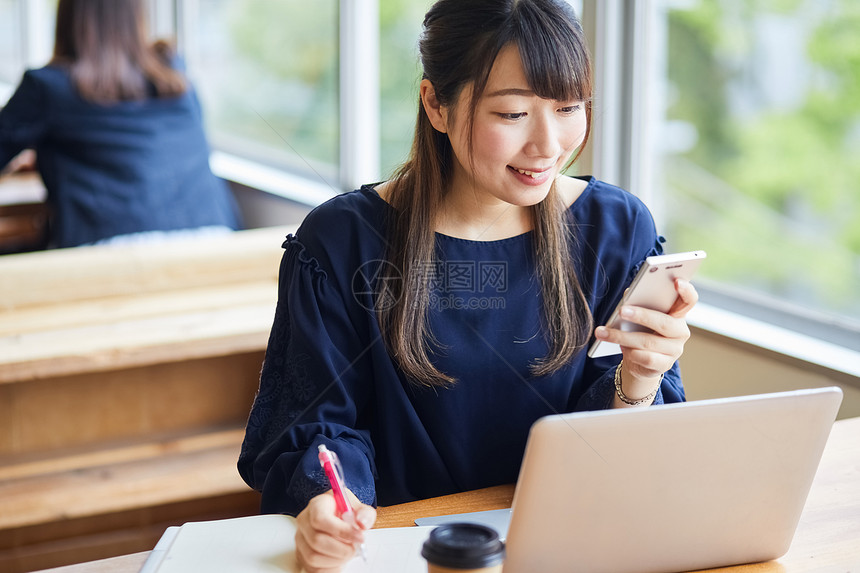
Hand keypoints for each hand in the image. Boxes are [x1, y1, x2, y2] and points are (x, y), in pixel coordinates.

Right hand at [295, 488, 375, 572]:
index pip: (320, 519)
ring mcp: (300, 539)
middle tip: (355, 548)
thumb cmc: (344, 511)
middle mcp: (304, 521)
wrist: (335, 517)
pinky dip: (329, 569)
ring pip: (313, 557)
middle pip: (316, 540)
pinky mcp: (301, 554)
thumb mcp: (358, 507)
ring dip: (336, 560)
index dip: (341, 531)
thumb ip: (364, 514)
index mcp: (316, 505)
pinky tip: (339, 561)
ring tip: (347, 553)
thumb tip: (361, 524)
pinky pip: (312, 568)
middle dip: (341, 549)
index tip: (359, 537)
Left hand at [594, 278, 698, 404]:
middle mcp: (680, 332)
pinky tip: (619, 347)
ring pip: (649, 342)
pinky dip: (630, 352)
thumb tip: (629, 293)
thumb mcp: (640, 315)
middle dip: (641, 315)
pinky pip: (646, 358)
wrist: (639, 361)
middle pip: (664, 323)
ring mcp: (675, 350)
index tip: (676, 281)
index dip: (686, 290)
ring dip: (622, 336)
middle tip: (621, 310)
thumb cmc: (640, 330)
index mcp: (678, 314)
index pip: (689, 300)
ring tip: (603, 332)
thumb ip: (638, 302)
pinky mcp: (664, 365)